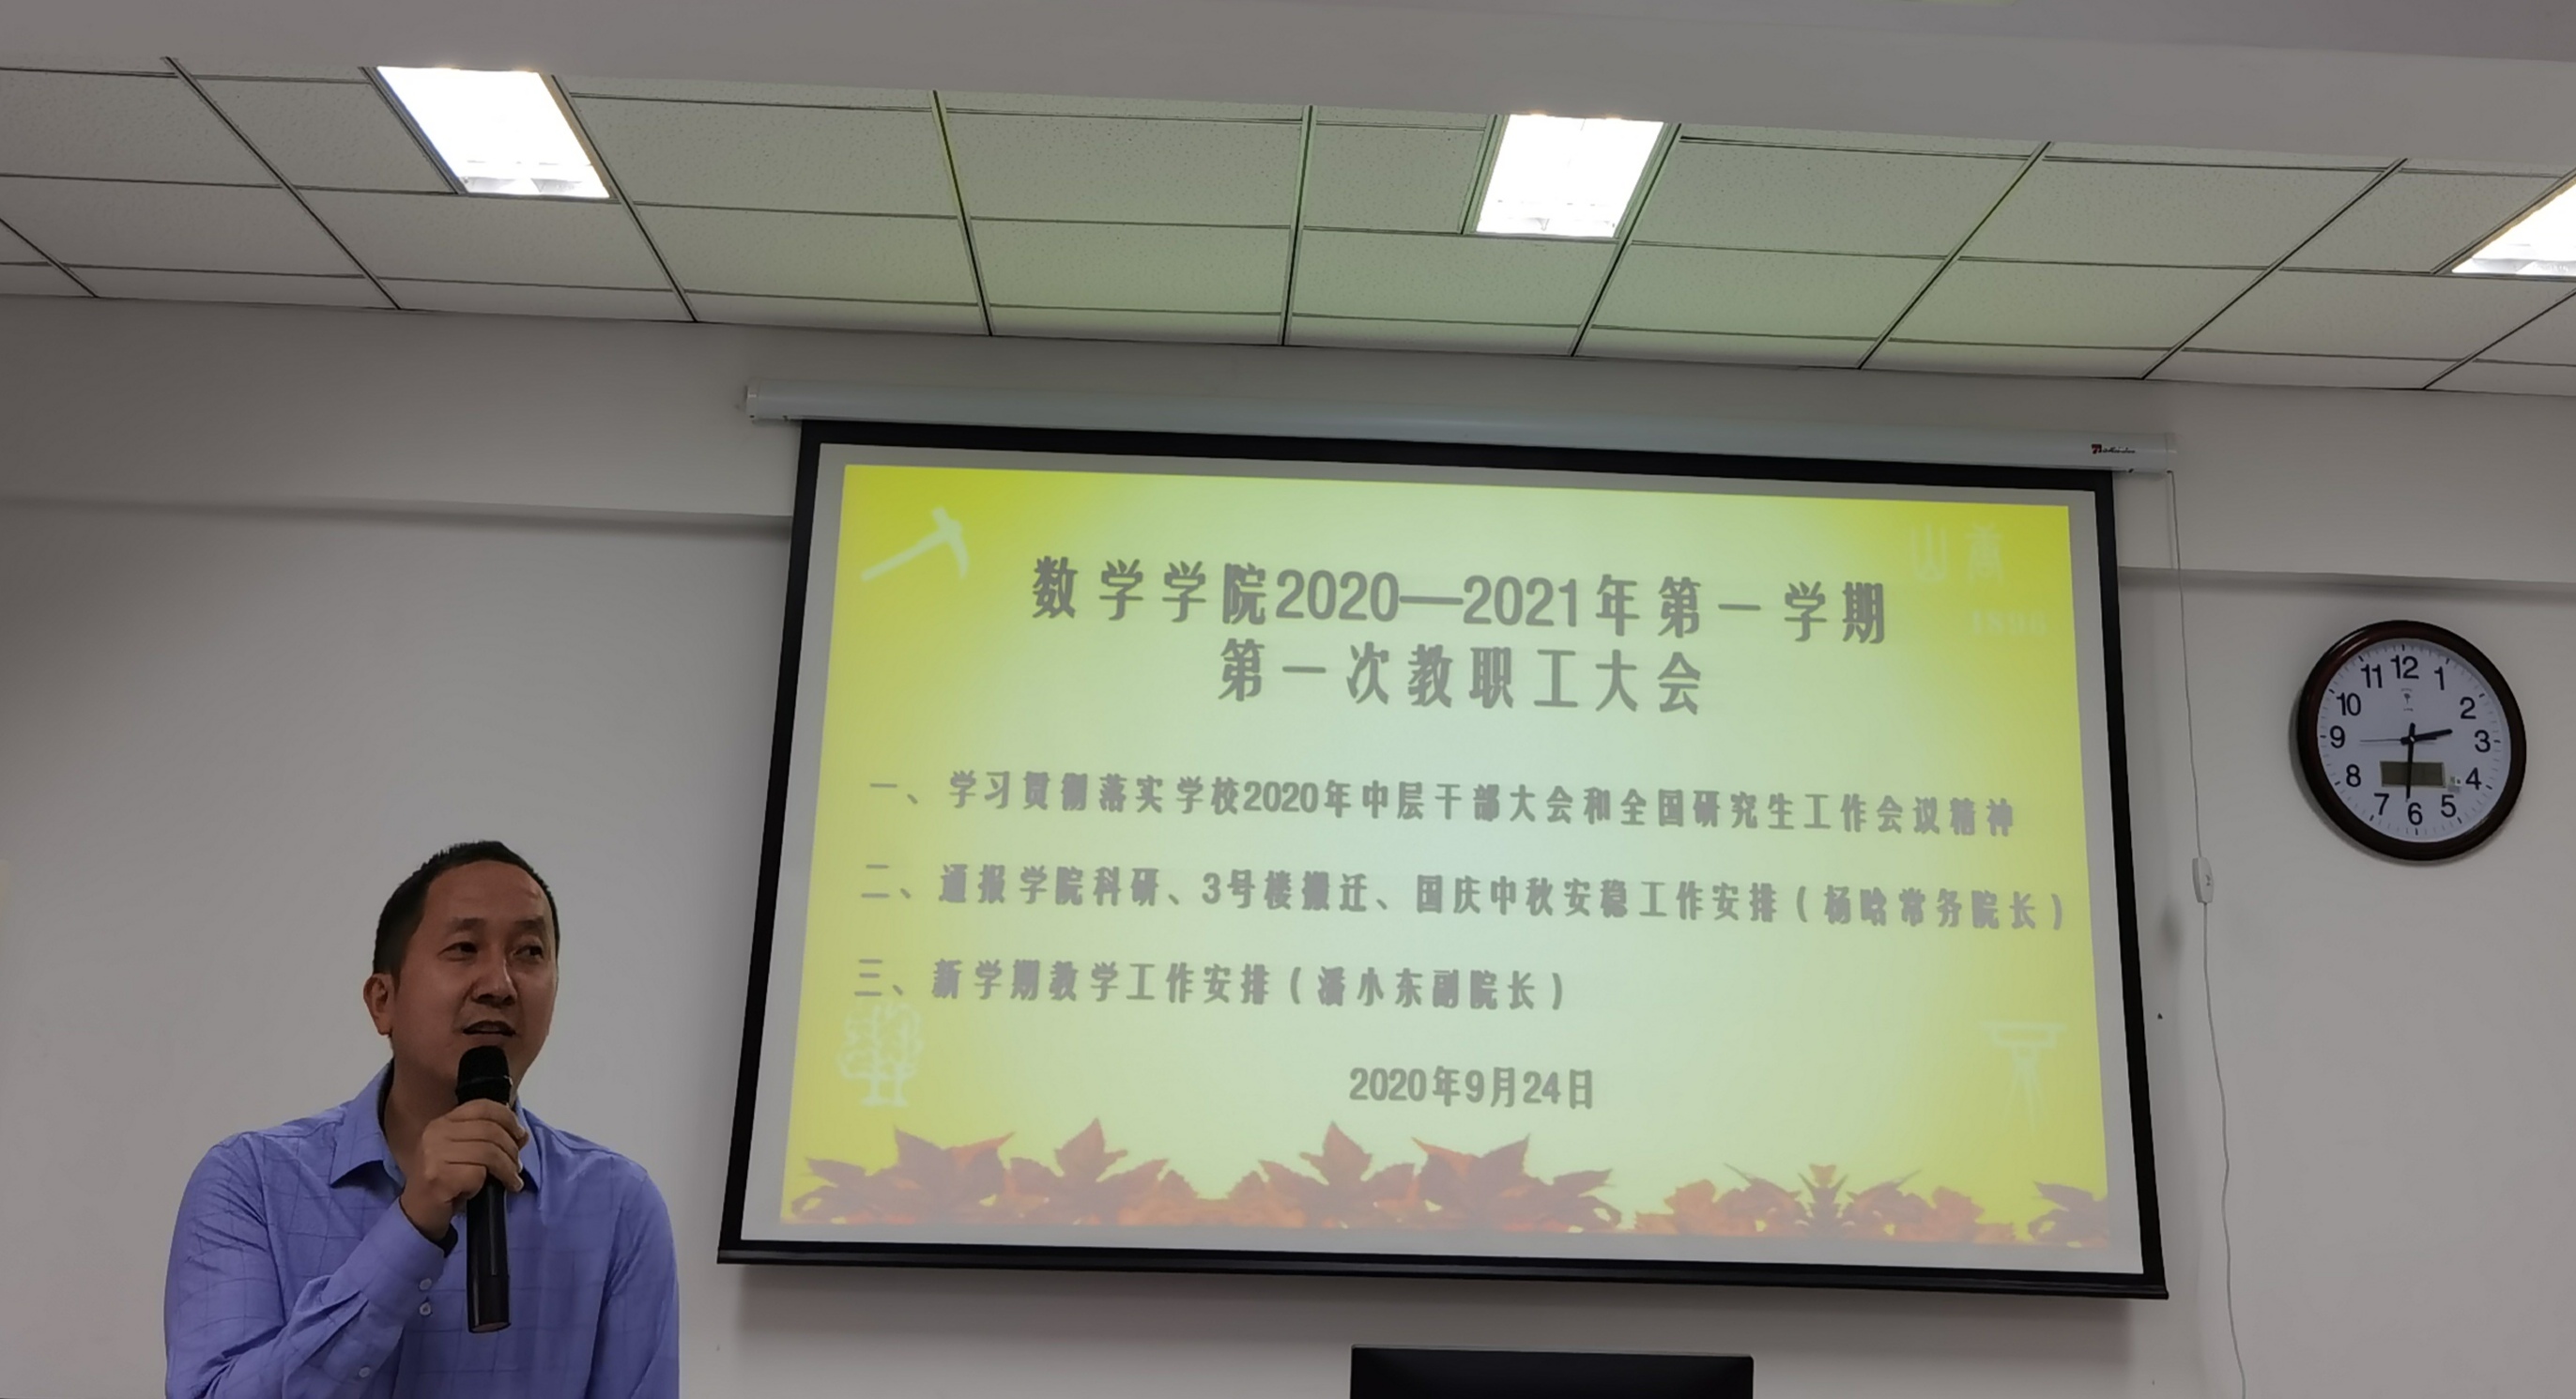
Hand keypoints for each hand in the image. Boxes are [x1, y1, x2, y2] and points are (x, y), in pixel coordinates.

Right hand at [398, 1099, 528, 1239]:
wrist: (419, 1214)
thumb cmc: (446, 1182)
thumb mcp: (466, 1153)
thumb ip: (489, 1139)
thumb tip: (523, 1135)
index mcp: (442, 1123)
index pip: (481, 1107)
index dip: (507, 1118)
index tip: (520, 1135)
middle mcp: (435, 1134)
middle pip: (489, 1130)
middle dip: (512, 1149)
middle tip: (518, 1165)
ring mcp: (434, 1155)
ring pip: (488, 1151)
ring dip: (508, 1168)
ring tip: (513, 1179)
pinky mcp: (439, 1177)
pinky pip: (479, 1173)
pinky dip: (496, 1181)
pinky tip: (499, 1189)